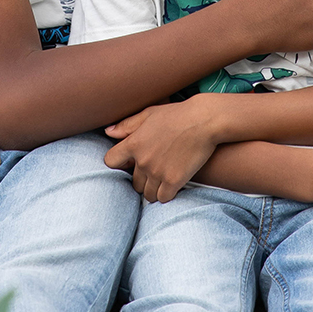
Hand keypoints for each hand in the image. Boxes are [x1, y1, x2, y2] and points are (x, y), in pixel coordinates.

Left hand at [104, 96, 220, 202]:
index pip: (111, 162)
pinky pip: (163, 198)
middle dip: (142, 179)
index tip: (129, 162)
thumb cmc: (177, 115)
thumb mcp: (149, 114)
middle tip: (153, 172)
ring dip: (153, 190)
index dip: (118, 163)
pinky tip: (171, 186)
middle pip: (133, 183)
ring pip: (147, 194)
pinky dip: (166, 194)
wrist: (204, 120)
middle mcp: (143, 160)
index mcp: (134, 143)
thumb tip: (108, 132)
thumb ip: (127, 125)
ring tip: (162, 181)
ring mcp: (158, 172)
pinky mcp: (174, 181)